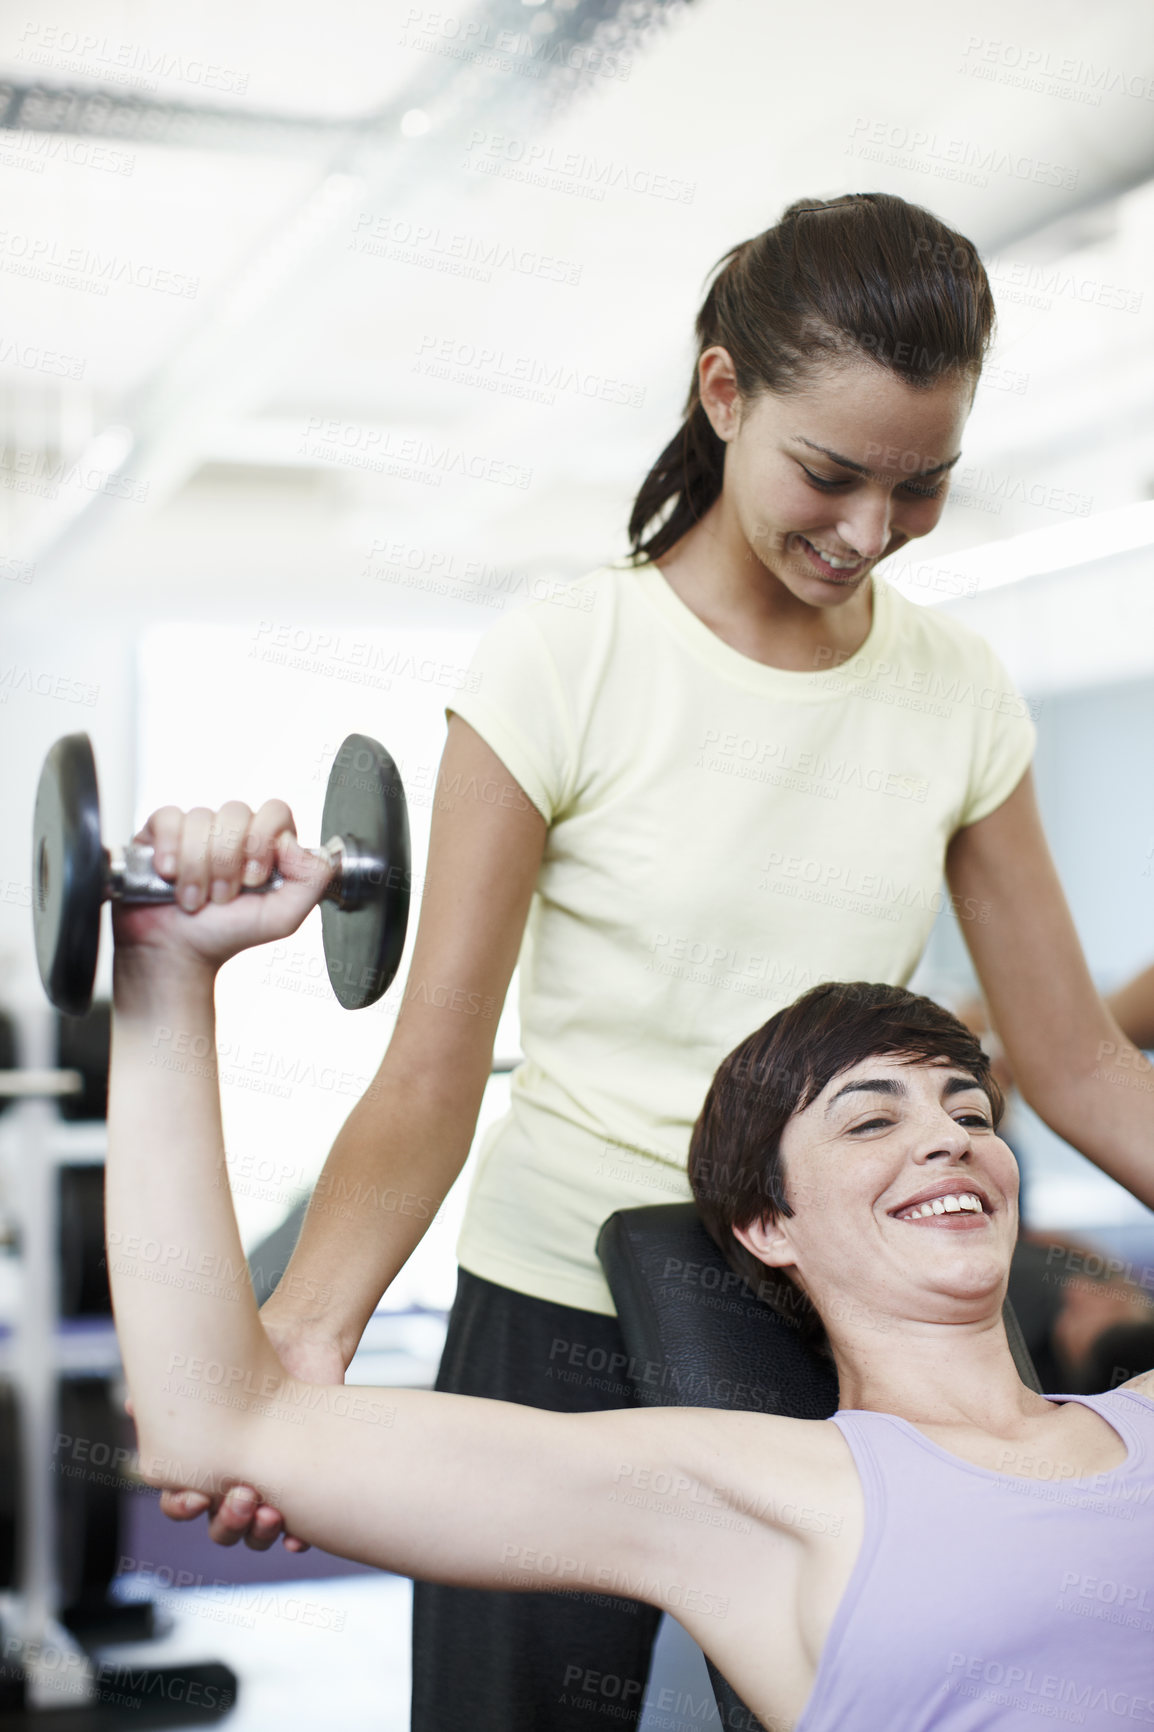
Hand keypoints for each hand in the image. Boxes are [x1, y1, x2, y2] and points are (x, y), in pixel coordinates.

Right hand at [111, 800, 331, 977]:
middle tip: (221, 896)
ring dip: (197, 866)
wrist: (178, 952)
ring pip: (201, 818)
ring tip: (193, 897)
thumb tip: (294, 842)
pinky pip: (168, 817)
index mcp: (266, 844)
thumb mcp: (283, 916)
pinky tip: (169, 874)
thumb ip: (312, 879)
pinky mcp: (161, 832)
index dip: (262, 841)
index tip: (253, 879)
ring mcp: (197, 829)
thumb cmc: (227, 934)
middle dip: (227, 862)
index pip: (275, 811)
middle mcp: (233, 832)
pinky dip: (169, 849)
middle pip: (237, 812)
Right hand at [146, 1324, 348, 1551]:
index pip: (180, 1503)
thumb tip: (132, 1405)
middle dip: (227, 1520)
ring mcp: (268, 1488)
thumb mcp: (209, 1377)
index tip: (196, 1494)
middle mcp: (232, 1484)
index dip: (182, 1506)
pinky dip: (294, 1539)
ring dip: (257, 1532)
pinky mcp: (301, 1487)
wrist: (302, 1344)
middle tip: (244, 1494)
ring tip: (270, 1511)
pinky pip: (296, 1530)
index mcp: (202, 1466)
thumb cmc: (248, 1364)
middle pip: (218, 1527)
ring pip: (254, 1534)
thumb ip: (171, 1395)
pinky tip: (296, 1537)